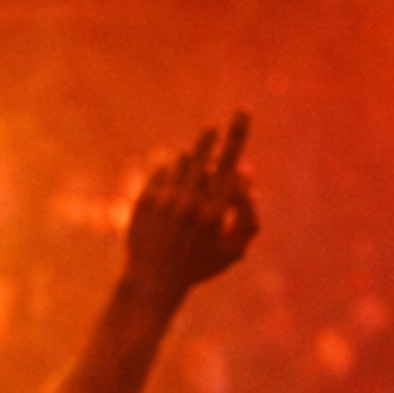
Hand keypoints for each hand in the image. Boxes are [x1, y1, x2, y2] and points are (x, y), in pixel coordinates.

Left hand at [123, 110, 257, 303]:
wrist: (152, 282)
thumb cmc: (199, 266)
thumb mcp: (234, 251)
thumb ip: (248, 215)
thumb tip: (245, 174)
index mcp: (216, 212)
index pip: (230, 162)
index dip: (237, 134)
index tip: (243, 111)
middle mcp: (191, 201)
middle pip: (206, 151)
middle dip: (216, 134)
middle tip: (226, 121)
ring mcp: (166, 198)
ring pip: (184, 160)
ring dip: (193, 162)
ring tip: (192, 192)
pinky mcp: (145, 197)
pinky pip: (162, 170)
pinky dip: (171, 175)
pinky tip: (172, 197)